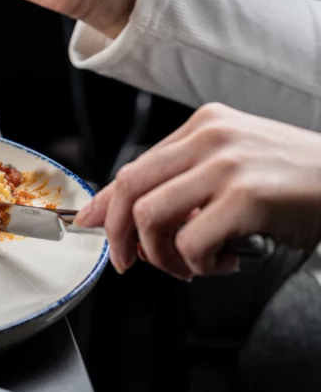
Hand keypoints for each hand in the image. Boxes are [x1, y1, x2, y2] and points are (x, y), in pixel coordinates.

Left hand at [75, 103, 320, 278]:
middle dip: (119, 234)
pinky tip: (225, 261)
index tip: (90, 224)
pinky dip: (197, 264)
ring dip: (161, 255)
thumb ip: (190, 181)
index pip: (136, 165)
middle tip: (130, 262)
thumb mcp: (238, 165)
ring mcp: (226, 166)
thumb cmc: (301, 183)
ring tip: (191, 266)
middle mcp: (209, 138)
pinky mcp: (246, 198)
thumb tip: (135, 215)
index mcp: (204, 125)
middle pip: (131, 187)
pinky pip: (189, 242)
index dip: (107, 201)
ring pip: (149, 216)